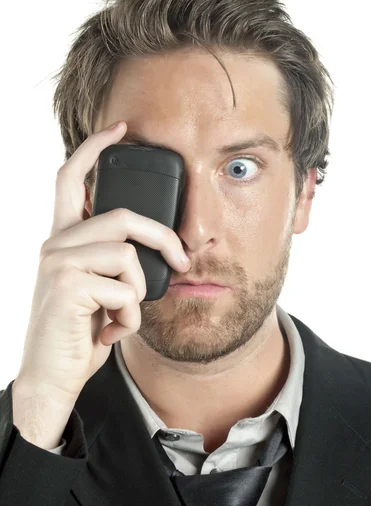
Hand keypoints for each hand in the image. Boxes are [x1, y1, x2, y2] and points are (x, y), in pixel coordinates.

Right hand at [15, 121, 190, 406]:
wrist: (52, 376)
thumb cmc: (80, 330)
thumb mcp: (99, 287)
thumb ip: (114, 260)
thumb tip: (154, 247)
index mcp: (64, 238)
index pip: (71, 177)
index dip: (94, 147)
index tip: (120, 129)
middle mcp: (56, 242)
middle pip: (123, 215)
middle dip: (163, 237)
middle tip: (183, 261)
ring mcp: (58, 261)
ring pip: (128, 255)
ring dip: (140, 292)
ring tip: (123, 315)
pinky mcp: (66, 285)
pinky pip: (124, 289)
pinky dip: (129, 316)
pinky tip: (111, 331)